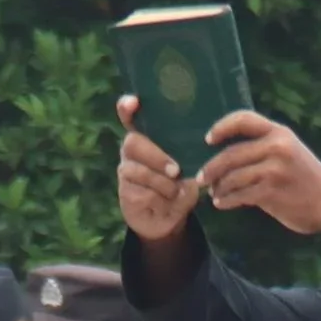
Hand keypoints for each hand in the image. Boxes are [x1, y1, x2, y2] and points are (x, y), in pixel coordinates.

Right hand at [113, 97, 204, 246]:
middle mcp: (132, 150)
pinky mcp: (125, 192)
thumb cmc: (180, 184)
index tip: (133, 101)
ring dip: (160, 181)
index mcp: (147, 137)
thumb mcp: (190, 167)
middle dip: (156, 157)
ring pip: (136, 170)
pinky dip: (159, 198)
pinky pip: (140, 192)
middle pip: (132, 143)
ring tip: (176, 190)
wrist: (167, 218)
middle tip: (175, 170)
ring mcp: (126, 170)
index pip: (130, 116)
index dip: (127, 108)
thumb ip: (191, 157)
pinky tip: (169, 201)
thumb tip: (196, 157)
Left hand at [195, 110, 320, 241]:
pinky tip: (223, 203)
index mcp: (279, 133)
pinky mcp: (271, 192)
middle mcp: (276, 147)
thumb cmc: (307, 178)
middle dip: (211, 168)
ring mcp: (274, 170)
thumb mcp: (290, 152)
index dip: (222, 127)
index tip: (208, 139)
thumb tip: (225, 159)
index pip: (243, 119)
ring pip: (232, 177)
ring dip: (219, 188)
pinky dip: (227, 200)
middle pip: (230, 154)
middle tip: (201, 178)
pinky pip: (239, 195)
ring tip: (215, 194)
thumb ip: (263, 149)